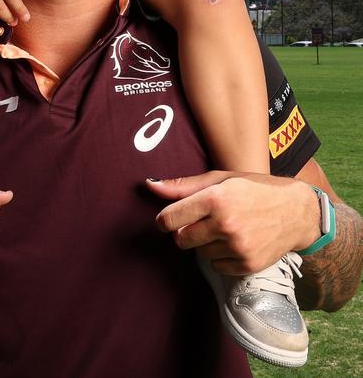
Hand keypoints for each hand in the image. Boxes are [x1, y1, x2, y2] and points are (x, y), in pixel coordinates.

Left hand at [146, 171, 319, 274]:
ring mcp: (237, 247)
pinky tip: (235, 241)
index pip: (169, 219)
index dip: (165, 220)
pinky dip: (220, 257)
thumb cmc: (255, 189)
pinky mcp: (247, 264)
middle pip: (181, 239)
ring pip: (199, 253)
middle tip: (203, 221)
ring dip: (205, 243)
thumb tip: (149, 184)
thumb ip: (182, 186)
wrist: (297, 211)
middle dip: (186, 231)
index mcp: (215, 199)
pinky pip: (216, 266)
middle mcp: (225, 224)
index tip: (171, 218)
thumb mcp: (220, 179)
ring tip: (225, 228)